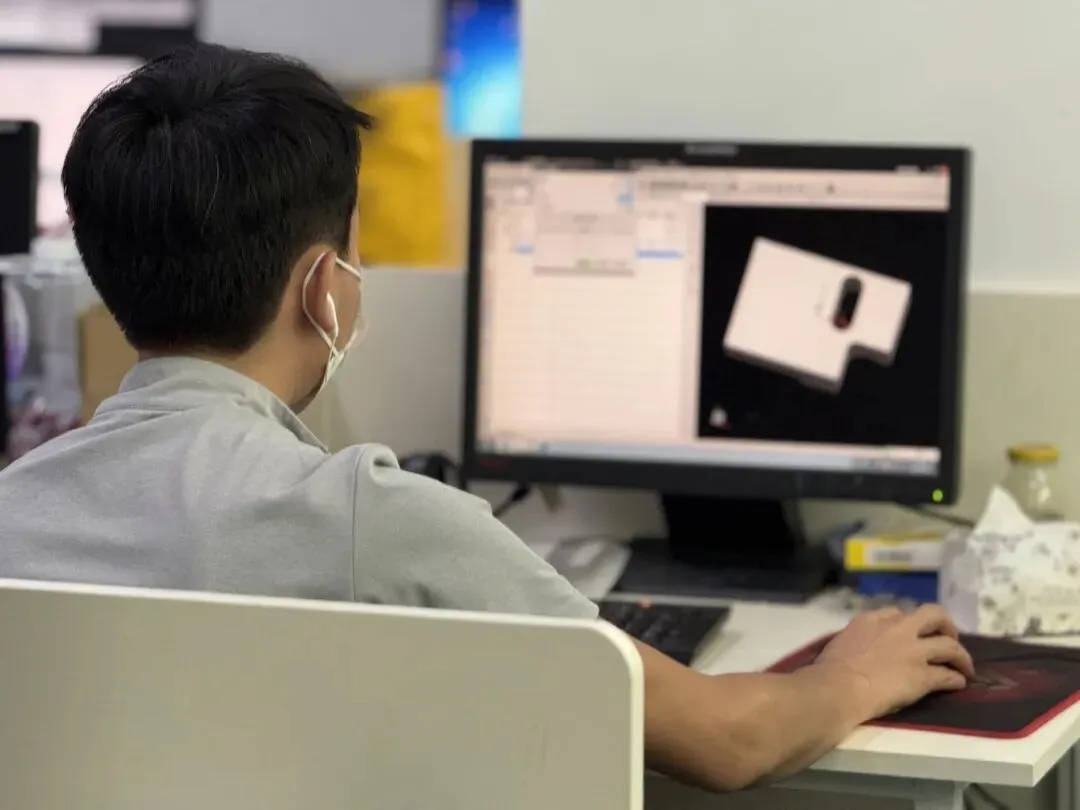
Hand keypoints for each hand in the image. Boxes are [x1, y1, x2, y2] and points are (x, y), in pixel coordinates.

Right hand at [814, 605, 974, 718]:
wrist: (839, 686)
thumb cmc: (830, 668)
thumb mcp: (841, 641)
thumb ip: (857, 639)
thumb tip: (858, 648)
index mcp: (873, 620)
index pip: (898, 613)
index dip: (909, 623)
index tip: (911, 633)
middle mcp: (898, 629)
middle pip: (933, 615)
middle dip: (945, 625)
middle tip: (949, 638)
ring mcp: (914, 651)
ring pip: (949, 646)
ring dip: (961, 656)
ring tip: (965, 667)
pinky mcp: (923, 676)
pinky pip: (948, 676)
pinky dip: (956, 680)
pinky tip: (959, 685)